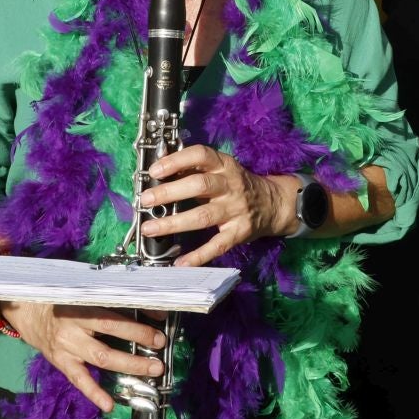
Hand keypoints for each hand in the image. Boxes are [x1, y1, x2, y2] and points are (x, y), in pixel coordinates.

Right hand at [0, 302, 167, 411]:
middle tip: (160, 344)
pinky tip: (109, 404)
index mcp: (81, 304)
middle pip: (109, 333)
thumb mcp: (85, 297)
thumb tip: (152, 310)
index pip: (113, 311)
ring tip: (151, 370)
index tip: (160, 321)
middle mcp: (74, 326)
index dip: (137, 317)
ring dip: (129, 364)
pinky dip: (95, 393)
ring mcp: (68, 346)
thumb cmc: (65, 304)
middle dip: (138, 338)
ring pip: (101, 357)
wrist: (32, 316)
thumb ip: (113, 302)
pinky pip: (80, 380)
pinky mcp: (62, 363)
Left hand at [137, 145, 294, 268]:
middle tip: (145, 200)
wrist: (273, 204)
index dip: (177, 160)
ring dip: (174, 223)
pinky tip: (180, 262)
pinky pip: (217, 245)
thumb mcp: (221, 168)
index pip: (200, 155)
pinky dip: (198, 256)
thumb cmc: (237, 184)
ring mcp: (235, 210)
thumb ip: (194, 167)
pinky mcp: (239, 232)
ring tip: (151, 228)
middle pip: (199, 185)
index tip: (155, 170)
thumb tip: (160, 166)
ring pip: (203, 216)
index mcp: (224, 165)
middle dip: (169, 192)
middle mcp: (230, 185)